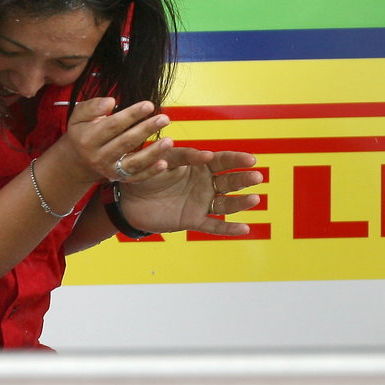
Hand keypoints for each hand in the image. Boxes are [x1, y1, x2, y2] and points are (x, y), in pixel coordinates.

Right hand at [53, 97, 173, 184]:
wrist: (78, 160)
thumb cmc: (83, 131)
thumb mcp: (79, 116)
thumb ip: (92, 107)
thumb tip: (111, 101)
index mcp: (88, 139)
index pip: (113, 125)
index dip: (132, 115)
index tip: (149, 105)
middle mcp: (99, 156)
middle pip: (126, 142)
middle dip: (146, 129)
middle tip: (164, 118)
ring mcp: (109, 170)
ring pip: (133, 162)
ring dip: (152, 152)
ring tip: (169, 141)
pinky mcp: (119, 178)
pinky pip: (136, 177)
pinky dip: (150, 172)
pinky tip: (164, 163)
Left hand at [116, 148, 262, 235]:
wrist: (126, 197)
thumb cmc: (146, 172)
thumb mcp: (163, 158)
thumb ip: (183, 156)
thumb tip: (206, 155)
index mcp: (199, 165)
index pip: (223, 162)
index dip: (237, 160)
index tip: (251, 160)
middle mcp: (204, 184)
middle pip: (229, 182)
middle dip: (243, 179)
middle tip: (257, 177)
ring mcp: (200, 203)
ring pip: (226, 204)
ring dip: (240, 203)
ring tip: (255, 199)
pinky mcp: (192, 220)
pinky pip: (213, 226)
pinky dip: (228, 229)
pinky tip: (245, 229)